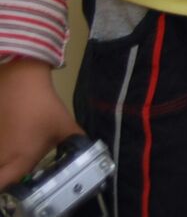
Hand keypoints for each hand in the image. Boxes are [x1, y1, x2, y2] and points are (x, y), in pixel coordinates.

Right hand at [0, 58, 83, 186]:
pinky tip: (12, 147)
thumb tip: (89, 152)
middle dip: (7, 180)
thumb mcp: (66, 127)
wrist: (21, 83)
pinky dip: (3, 152)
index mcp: (20, 159)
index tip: (22, 191)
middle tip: (19, 176)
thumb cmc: (44, 107)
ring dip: (5, 166)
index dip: (12, 192)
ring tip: (17, 161)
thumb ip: (76, 143)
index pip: (5, 187)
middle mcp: (2, 157)